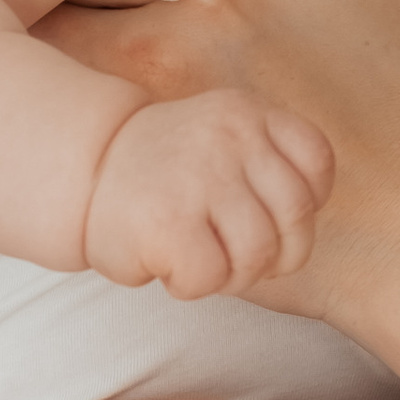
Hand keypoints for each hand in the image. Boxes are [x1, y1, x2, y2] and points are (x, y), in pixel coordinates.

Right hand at [82, 87, 334, 299]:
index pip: (317, 161)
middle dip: (274, 254)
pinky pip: (212, 277)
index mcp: (248, 112)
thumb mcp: (223, 141)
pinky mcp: (168, 221)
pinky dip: (192, 286)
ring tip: (201, 262)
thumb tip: (300, 235)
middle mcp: (229, 136)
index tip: (269, 218)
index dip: (305, 206)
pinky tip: (168, 265)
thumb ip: (269, 167)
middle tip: (234, 256)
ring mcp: (200, 176)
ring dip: (233, 276)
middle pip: (297, 216)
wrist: (83, 175)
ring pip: (259, 253)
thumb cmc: (164, 176)